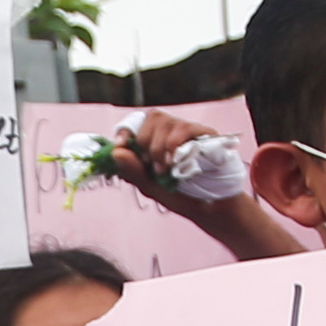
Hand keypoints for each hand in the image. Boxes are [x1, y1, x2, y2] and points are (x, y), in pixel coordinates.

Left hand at [107, 111, 235, 218]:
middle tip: (152, 167)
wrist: (209, 208)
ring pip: (164, 121)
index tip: (120, 145)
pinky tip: (175, 162)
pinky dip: (173, 145)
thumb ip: (133, 170)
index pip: (137, 122)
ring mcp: (188, 130)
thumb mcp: (151, 186)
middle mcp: (172, 130)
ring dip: (158, 148)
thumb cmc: (179, 195)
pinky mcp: (205, 134)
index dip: (126, 130)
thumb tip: (116, 152)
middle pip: (151, 117)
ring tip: (165, 170)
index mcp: (156, 140)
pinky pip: (184, 128)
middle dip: (144, 143)